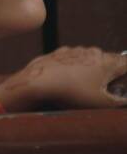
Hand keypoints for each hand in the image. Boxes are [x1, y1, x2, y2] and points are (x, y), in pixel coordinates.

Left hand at [0, 47, 126, 111]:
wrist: (36, 81)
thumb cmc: (71, 92)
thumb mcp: (100, 102)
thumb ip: (118, 102)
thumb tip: (124, 101)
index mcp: (107, 61)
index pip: (126, 63)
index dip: (125, 75)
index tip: (121, 85)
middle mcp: (92, 51)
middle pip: (108, 61)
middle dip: (109, 74)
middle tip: (103, 89)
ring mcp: (74, 50)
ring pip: (89, 60)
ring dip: (90, 71)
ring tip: (82, 87)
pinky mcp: (58, 53)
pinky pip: (71, 61)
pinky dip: (72, 70)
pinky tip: (66, 82)